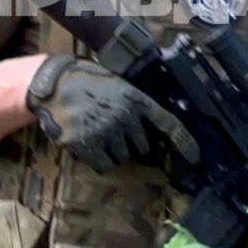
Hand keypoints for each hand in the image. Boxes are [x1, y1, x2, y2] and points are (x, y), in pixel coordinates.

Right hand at [24, 55, 195, 171]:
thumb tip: (151, 130)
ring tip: (95, 132)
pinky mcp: (88, 145)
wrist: (53, 83)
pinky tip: (88, 144)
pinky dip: (98, 160)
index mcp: (135, 98)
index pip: (167, 122)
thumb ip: (134, 105)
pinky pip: (104, 165)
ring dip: (112, 151)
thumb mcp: (116, 85)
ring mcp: (106, 131)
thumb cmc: (86, 81)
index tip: (195, 158)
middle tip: (112, 131)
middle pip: (141, 147)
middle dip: (130, 143)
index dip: (184, 141)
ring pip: (121, 157)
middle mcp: (125, 116)